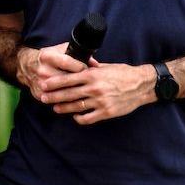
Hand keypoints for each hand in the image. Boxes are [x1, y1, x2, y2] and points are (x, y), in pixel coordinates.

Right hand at [16, 42, 94, 99]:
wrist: (26, 66)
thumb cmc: (47, 57)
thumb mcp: (59, 50)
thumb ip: (77, 54)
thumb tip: (96, 65)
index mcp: (48, 57)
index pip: (68, 63)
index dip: (81, 68)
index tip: (89, 71)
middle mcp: (43, 70)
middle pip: (67, 80)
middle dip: (81, 83)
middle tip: (90, 85)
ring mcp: (40, 83)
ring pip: (63, 93)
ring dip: (76, 94)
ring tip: (86, 94)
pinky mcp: (39, 94)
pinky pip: (56, 100)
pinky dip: (66, 102)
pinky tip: (75, 101)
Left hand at [39, 63, 156, 124]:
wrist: (142, 85)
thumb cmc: (123, 73)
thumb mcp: (105, 67)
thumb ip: (90, 69)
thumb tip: (75, 67)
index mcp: (92, 75)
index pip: (68, 79)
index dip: (54, 83)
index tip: (43, 84)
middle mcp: (94, 88)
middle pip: (69, 94)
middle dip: (54, 96)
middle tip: (43, 98)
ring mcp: (100, 101)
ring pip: (76, 106)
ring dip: (64, 108)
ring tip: (55, 108)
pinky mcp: (106, 112)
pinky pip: (88, 118)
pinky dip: (79, 118)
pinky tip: (74, 116)